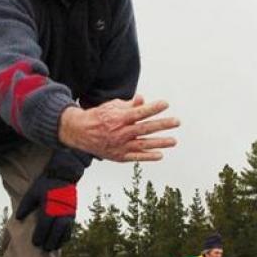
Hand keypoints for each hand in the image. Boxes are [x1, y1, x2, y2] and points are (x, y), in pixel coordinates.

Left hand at [16, 176, 75, 250]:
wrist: (62, 176)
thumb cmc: (44, 185)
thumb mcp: (32, 193)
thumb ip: (25, 206)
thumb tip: (18, 218)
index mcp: (49, 208)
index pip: (44, 226)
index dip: (39, 236)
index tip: (35, 243)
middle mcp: (60, 212)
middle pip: (55, 231)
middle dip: (50, 241)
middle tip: (44, 249)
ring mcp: (68, 213)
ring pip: (64, 231)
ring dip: (59, 241)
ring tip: (52, 248)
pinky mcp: (72, 213)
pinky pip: (70, 228)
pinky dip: (66, 236)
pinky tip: (61, 241)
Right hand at [58, 94, 179, 161]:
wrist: (80, 133)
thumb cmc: (98, 117)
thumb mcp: (111, 106)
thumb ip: (128, 105)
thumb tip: (143, 99)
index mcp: (119, 118)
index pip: (139, 112)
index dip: (153, 108)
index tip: (165, 104)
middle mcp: (121, 133)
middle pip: (145, 128)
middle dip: (162, 125)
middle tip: (176, 121)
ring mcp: (121, 145)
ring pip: (143, 144)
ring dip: (160, 143)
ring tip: (173, 141)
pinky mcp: (119, 155)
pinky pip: (136, 157)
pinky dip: (148, 156)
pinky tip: (160, 155)